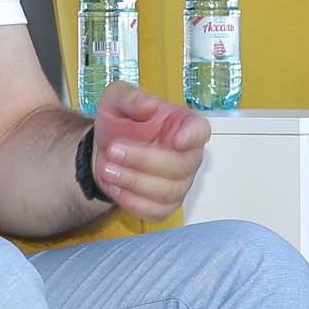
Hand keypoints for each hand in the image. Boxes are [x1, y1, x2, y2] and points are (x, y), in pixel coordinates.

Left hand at [89, 83, 208, 219]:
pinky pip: (158, 211)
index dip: (193, 137)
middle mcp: (189, 156)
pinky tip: (116, 188)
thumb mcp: (117, 99)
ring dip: (135, 182)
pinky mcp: (166, 204)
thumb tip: (147, 105)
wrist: (107, 150)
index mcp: (185, 125)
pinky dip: (134, 202)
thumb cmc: (120, 121)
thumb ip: (130, 97)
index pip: (200, 131)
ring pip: (169, 191)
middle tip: (113, 150)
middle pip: (181, 166)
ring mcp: (181, 182)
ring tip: (108, 169)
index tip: (177, 140)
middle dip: (144, 160)